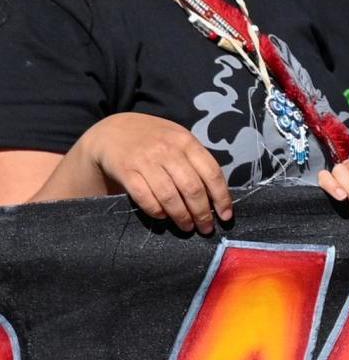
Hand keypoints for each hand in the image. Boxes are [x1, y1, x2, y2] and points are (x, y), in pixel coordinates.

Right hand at [80, 112, 233, 233]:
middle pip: (192, 188)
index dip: (221, 197)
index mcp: (186, 141)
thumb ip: (195, 160)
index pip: (212, 172)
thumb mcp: (178, 139)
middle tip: (206, 228)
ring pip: (170, 196)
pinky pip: (144, 197)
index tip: (226, 216)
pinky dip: (156, 211)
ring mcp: (146, 160)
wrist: (112, 131)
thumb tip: (216, 193)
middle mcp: (168, 150)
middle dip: (202, 213)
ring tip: (187, 227)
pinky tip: (163, 217)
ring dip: (181, 216)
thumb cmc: (154, 139)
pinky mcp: (126, 171)